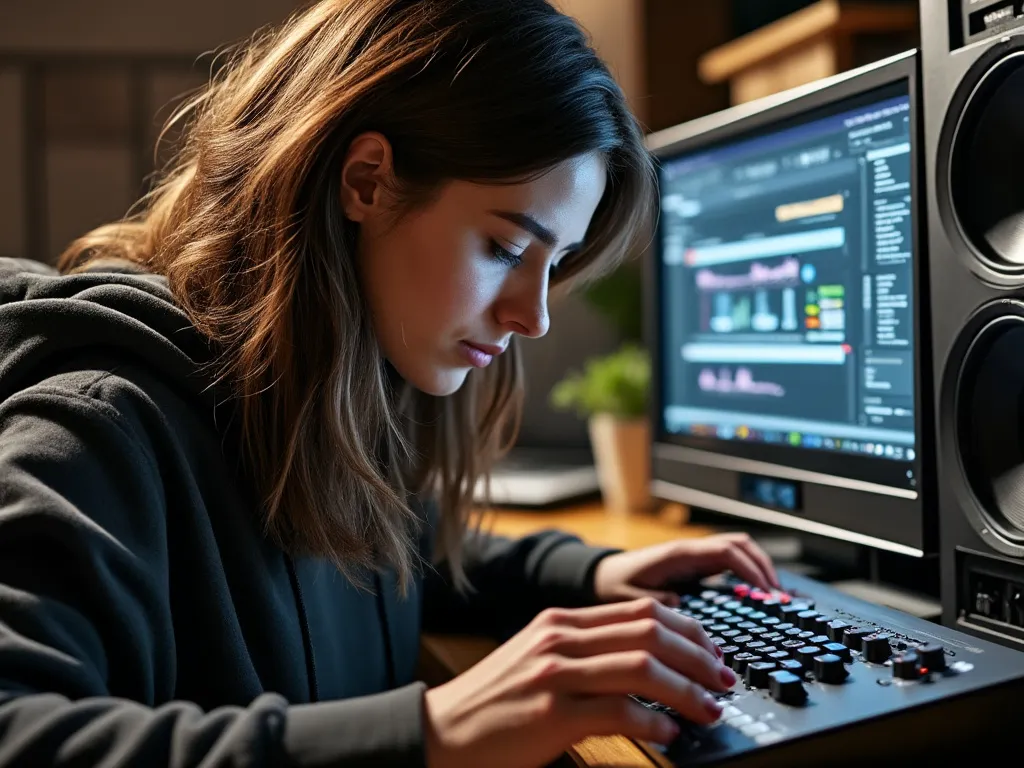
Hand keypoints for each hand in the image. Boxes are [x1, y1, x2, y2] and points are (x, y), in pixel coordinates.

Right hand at [422, 597, 735, 767]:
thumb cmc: (495, 703)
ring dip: (687, 690)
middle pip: (651, 631)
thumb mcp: (540, 660)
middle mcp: (560, 638)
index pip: (642, 611)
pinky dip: (654, 722)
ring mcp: (554, 673)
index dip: (690, 631)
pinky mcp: (550, 713)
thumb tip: (648, 663)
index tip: (714, 653)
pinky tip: (669, 734)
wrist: (441, 732)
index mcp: (561, 622)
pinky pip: (619, 711)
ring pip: (642, 667)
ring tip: (709, 708)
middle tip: (724, 680)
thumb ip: (587, 652)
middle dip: (699, 656)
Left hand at [592, 533, 778, 607]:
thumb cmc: (614, 584)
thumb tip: (680, 606)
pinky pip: (729, 562)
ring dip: (758, 567)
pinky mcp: (696, 566)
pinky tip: (754, 594)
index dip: (751, 569)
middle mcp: (691, 551)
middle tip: (778, 597)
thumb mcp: (631, 597)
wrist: (602, 575)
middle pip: (740, 545)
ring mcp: (695, 557)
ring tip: (772, 596)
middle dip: (764, 566)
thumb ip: (655, 601)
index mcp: (679, 554)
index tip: (767, 592)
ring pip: (738, 550)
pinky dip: (747, 573)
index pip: (726, 552)